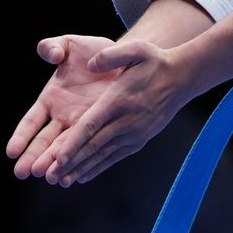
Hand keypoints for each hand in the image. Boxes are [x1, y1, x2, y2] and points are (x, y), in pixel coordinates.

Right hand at [6, 34, 123, 180]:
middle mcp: (63, 117)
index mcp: (51, 99)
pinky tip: (74, 178)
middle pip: (45, 141)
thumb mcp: (71, 45)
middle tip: (24, 173)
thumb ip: (54, 47)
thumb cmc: (93, 52)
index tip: (11, 152)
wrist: (124, 60)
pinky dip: (81, 163)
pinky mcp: (100, 130)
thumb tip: (50, 55)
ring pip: (65, 149)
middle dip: (35, 157)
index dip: (21, 135)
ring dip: (57, 165)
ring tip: (51, 179)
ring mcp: (81, 126)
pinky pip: (88, 149)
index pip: (31, 121)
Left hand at [43, 38, 194, 186]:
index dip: (73, 143)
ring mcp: (134, 133)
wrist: (183, 78)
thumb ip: (110, 55)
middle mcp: (126, 121)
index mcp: (118, 100)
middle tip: (50, 177)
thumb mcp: (136, 50)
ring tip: (62, 182)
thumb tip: (90, 64)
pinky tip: (83, 176)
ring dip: (82, 169)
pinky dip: (99, 167)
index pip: (91, 125)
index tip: (58, 158)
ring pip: (103, 154)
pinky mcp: (139, 139)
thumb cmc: (155, 62)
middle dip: (71, 162)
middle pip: (93, 145)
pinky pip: (115, 156)